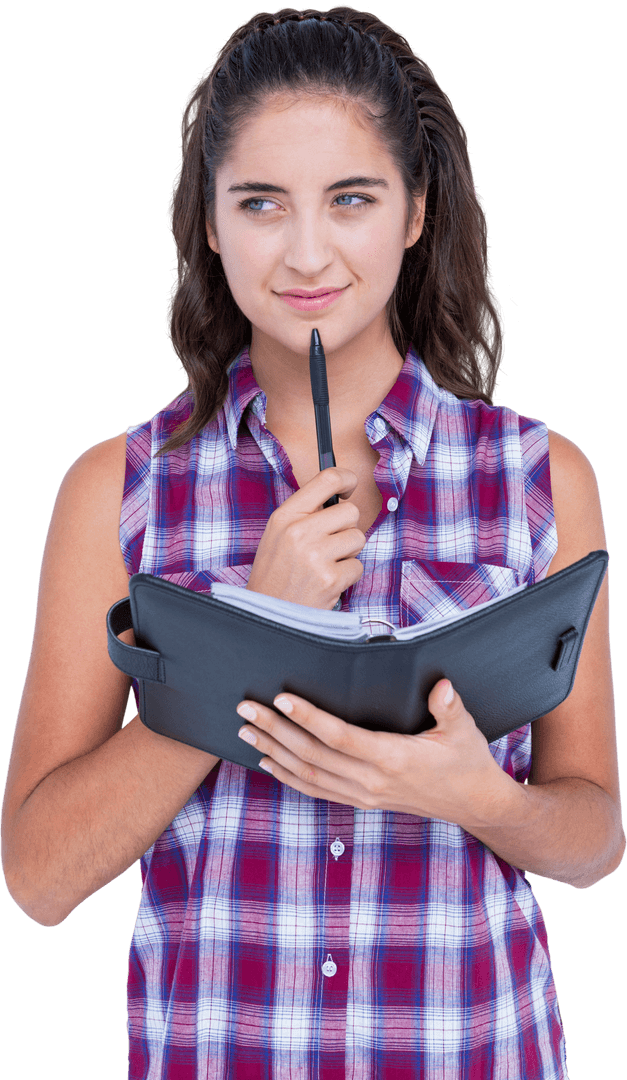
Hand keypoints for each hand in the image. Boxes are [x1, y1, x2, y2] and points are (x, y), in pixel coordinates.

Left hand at [236, 679, 512, 828]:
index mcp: (394, 758)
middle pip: (312, 755)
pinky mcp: (361, 801)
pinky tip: (267, 761)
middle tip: (245, 709)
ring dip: (273, 751)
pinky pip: (316, 791)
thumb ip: (449, 707)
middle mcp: (372, 781)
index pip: (340, 737)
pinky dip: (287, 777)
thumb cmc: (467, 760)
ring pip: (307, 774)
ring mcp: (364, 795)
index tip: (281, 698)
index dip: (308, 718)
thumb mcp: (464, 730)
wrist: (474, 804)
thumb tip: (442, 686)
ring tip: (245, 731)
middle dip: (275, 730)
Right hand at [246, 466, 365, 608]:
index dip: (347, 478)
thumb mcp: (278, 535)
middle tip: (330, 545)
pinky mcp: (330, 579)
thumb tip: (340, 495)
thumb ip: (305, 514)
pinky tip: (327, 583)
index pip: (326, 479)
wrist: (266, 615)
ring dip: (348, 553)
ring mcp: (315, 556)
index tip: (350, 486)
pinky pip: (358, 566)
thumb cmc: (275, 574)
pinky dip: (347, 576)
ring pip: (358, 538)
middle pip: (350, 511)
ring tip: (326, 565)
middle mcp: (299, 532)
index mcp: (285, 516)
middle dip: (346, 528)